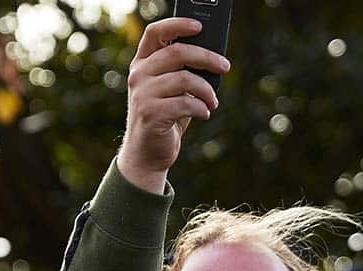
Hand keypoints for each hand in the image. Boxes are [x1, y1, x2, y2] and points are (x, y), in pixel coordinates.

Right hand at [116, 18, 229, 193]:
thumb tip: (214, 58)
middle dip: (206, 58)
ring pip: (185, 79)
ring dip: (207, 91)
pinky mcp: (150, 113)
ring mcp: (141, 94)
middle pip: (177, 52)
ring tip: (213, 102)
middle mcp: (138, 75)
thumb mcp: (172, 90)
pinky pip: (186, 103)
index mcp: (141, 64)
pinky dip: (202, 109)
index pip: (155, 33)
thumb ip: (184, 72)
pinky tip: (204, 114)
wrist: (147, 154)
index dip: (177, 24)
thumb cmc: (165, 117)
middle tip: (224, 67)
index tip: (200, 26)